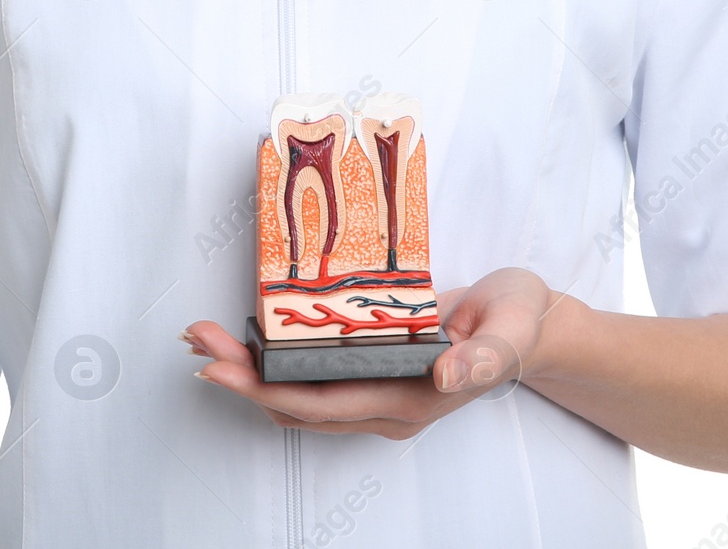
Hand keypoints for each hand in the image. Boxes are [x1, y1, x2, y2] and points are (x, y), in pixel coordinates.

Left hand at [184, 268, 562, 439]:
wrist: (530, 326)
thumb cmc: (518, 321)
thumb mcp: (511, 329)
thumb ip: (483, 357)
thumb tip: (445, 379)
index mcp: (411, 401)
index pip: (325, 404)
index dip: (269, 388)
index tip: (225, 366)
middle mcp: (386, 406)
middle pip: (298, 404)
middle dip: (243, 377)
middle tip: (198, 342)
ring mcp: (378, 394)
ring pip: (299, 396)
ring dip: (251, 370)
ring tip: (207, 338)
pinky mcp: (374, 373)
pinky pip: (313, 379)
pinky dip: (275, 362)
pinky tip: (250, 337)